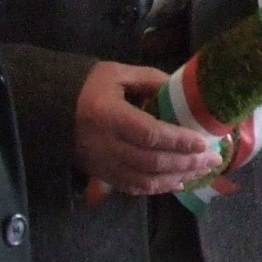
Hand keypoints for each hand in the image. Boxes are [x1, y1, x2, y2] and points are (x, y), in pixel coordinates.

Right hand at [73, 61, 224, 201]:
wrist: (48, 108)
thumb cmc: (86, 86)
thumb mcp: (117, 73)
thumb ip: (150, 79)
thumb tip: (183, 89)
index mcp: (109, 115)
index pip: (150, 134)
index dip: (179, 140)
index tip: (204, 141)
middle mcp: (106, 145)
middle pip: (152, 161)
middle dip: (186, 162)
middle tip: (213, 158)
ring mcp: (102, 164)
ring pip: (145, 180)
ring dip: (178, 177)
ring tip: (203, 171)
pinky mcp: (101, 175)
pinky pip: (134, 188)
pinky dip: (159, 188)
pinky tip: (179, 181)